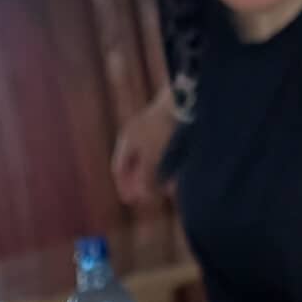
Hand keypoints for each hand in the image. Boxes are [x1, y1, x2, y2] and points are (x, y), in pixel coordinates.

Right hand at [111, 93, 174, 208]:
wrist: (183, 101)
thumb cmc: (163, 130)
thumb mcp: (153, 158)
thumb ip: (146, 179)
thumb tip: (143, 195)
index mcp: (127, 141)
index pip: (118, 168)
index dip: (123, 186)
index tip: (129, 200)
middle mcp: (137, 135)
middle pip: (134, 164)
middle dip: (140, 183)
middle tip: (146, 197)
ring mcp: (152, 130)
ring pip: (150, 158)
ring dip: (155, 175)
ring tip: (165, 189)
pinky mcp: (167, 126)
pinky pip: (163, 151)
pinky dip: (167, 165)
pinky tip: (177, 173)